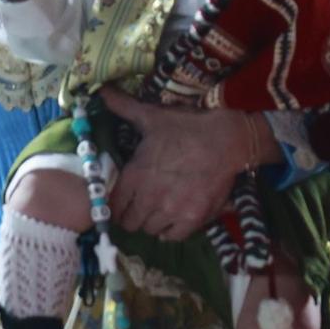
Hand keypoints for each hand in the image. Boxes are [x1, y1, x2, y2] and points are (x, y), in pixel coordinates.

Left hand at [100, 86, 255, 241]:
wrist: (227, 140)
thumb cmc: (186, 128)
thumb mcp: (152, 117)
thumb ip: (124, 108)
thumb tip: (102, 91)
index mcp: (135, 175)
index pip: (114, 207)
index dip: (117, 206)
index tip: (125, 202)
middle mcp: (149, 197)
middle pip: (131, 222)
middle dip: (134, 215)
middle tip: (142, 205)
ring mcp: (171, 210)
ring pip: (150, 230)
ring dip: (153, 222)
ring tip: (160, 210)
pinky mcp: (192, 219)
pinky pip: (172, 236)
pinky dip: (171, 230)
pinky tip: (174, 217)